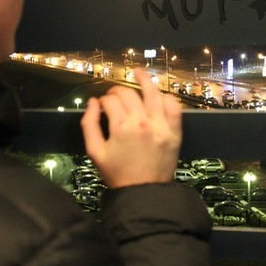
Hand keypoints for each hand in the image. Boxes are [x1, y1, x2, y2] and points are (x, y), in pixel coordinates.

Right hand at [80, 68, 181, 187]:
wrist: (144, 193)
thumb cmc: (117, 173)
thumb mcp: (94, 152)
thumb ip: (89, 124)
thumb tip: (92, 102)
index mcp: (121, 127)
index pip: (110, 100)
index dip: (103, 99)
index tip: (102, 105)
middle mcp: (143, 121)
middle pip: (129, 94)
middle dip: (117, 90)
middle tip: (113, 95)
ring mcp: (161, 125)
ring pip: (153, 93)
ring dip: (145, 80)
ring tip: (138, 72)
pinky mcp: (175, 131)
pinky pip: (174, 106)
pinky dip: (166, 98)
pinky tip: (159, 95)